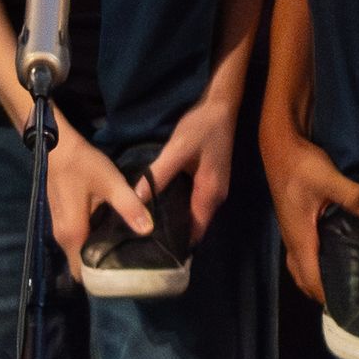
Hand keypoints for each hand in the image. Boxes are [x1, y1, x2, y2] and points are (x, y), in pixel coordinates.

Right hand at [45, 117, 151, 282]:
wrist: (57, 145)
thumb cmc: (82, 165)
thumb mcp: (111, 183)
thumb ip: (129, 206)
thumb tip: (148, 230)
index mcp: (73, 235)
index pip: (83, 274)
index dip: (102, 280)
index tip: (125, 278)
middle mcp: (62, 238)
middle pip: (82, 265)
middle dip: (103, 268)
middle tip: (131, 263)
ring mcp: (60, 228)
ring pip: (79, 252)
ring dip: (97, 254)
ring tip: (125, 249)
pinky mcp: (62, 218)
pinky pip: (78, 240)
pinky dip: (91, 241)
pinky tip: (110, 232)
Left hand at [142, 93, 237, 246]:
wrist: (221, 106)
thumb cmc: (201, 128)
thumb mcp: (177, 149)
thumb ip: (158, 174)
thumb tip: (137, 199)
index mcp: (209, 194)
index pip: (195, 232)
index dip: (177, 244)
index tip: (154, 252)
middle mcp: (215, 197)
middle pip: (195, 226)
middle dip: (174, 234)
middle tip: (144, 239)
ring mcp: (214, 188)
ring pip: (194, 213)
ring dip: (176, 220)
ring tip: (148, 225)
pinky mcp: (209, 179)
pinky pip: (194, 201)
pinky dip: (180, 206)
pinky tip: (162, 203)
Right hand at [258, 115, 358, 303]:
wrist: (279, 144)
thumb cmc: (300, 165)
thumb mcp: (328, 179)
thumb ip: (354, 197)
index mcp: (299, 237)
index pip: (310, 278)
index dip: (326, 295)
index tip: (347, 307)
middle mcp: (291, 239)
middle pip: (302, 277)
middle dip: (320, 292)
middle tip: (348, 296)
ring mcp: (290, 230)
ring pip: (299, 265)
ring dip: (315, 277)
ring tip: (341, 280)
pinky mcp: (293, 220)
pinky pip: (301, 252)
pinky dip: (313, 262)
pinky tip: (332, 253)